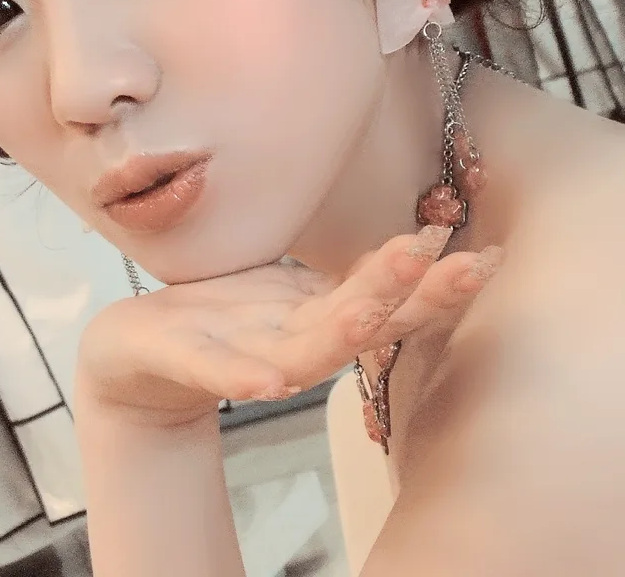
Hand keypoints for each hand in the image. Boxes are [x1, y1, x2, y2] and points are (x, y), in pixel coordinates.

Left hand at [75, 226, 503, 427]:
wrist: (137, 350)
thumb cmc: (218, 314)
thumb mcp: (288, 287)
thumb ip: (345, 277)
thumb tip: (413, 242)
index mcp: (317, 318)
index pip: (390, 302)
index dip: (438, 287)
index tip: (488, 258)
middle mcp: (295, 342)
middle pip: (364, 324)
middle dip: (412, 298)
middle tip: (461, 266)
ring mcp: (248, 357)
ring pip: (308, 348)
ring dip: (346, 329)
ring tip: (377, 309)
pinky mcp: (193, 360)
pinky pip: (221, 371)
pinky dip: (247, 377)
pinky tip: (269, 381)